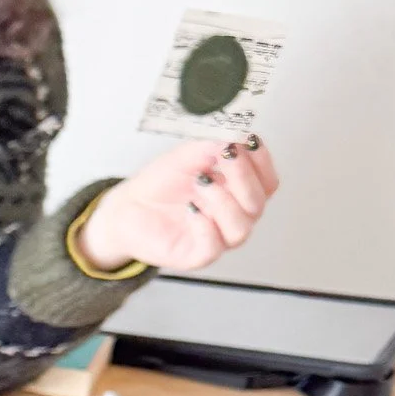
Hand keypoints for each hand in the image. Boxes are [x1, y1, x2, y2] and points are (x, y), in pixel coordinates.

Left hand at [77, 136, 278, 274]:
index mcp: (237, 191)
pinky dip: (205, 227)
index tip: (247, 141)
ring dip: (224, 202)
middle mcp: (232, 215)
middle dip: (244, 177)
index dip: (263, 162)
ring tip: (201, 183)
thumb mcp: (189, 154)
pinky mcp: (195, 255)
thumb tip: (236, 139)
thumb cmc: (160, 183)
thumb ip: (214, 146)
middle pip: (258, 203)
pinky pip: (212, 248)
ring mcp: (216, 237)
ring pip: (241, 228)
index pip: (267, 182)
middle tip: (224, 157)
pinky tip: (191, 210)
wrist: (126, 207)